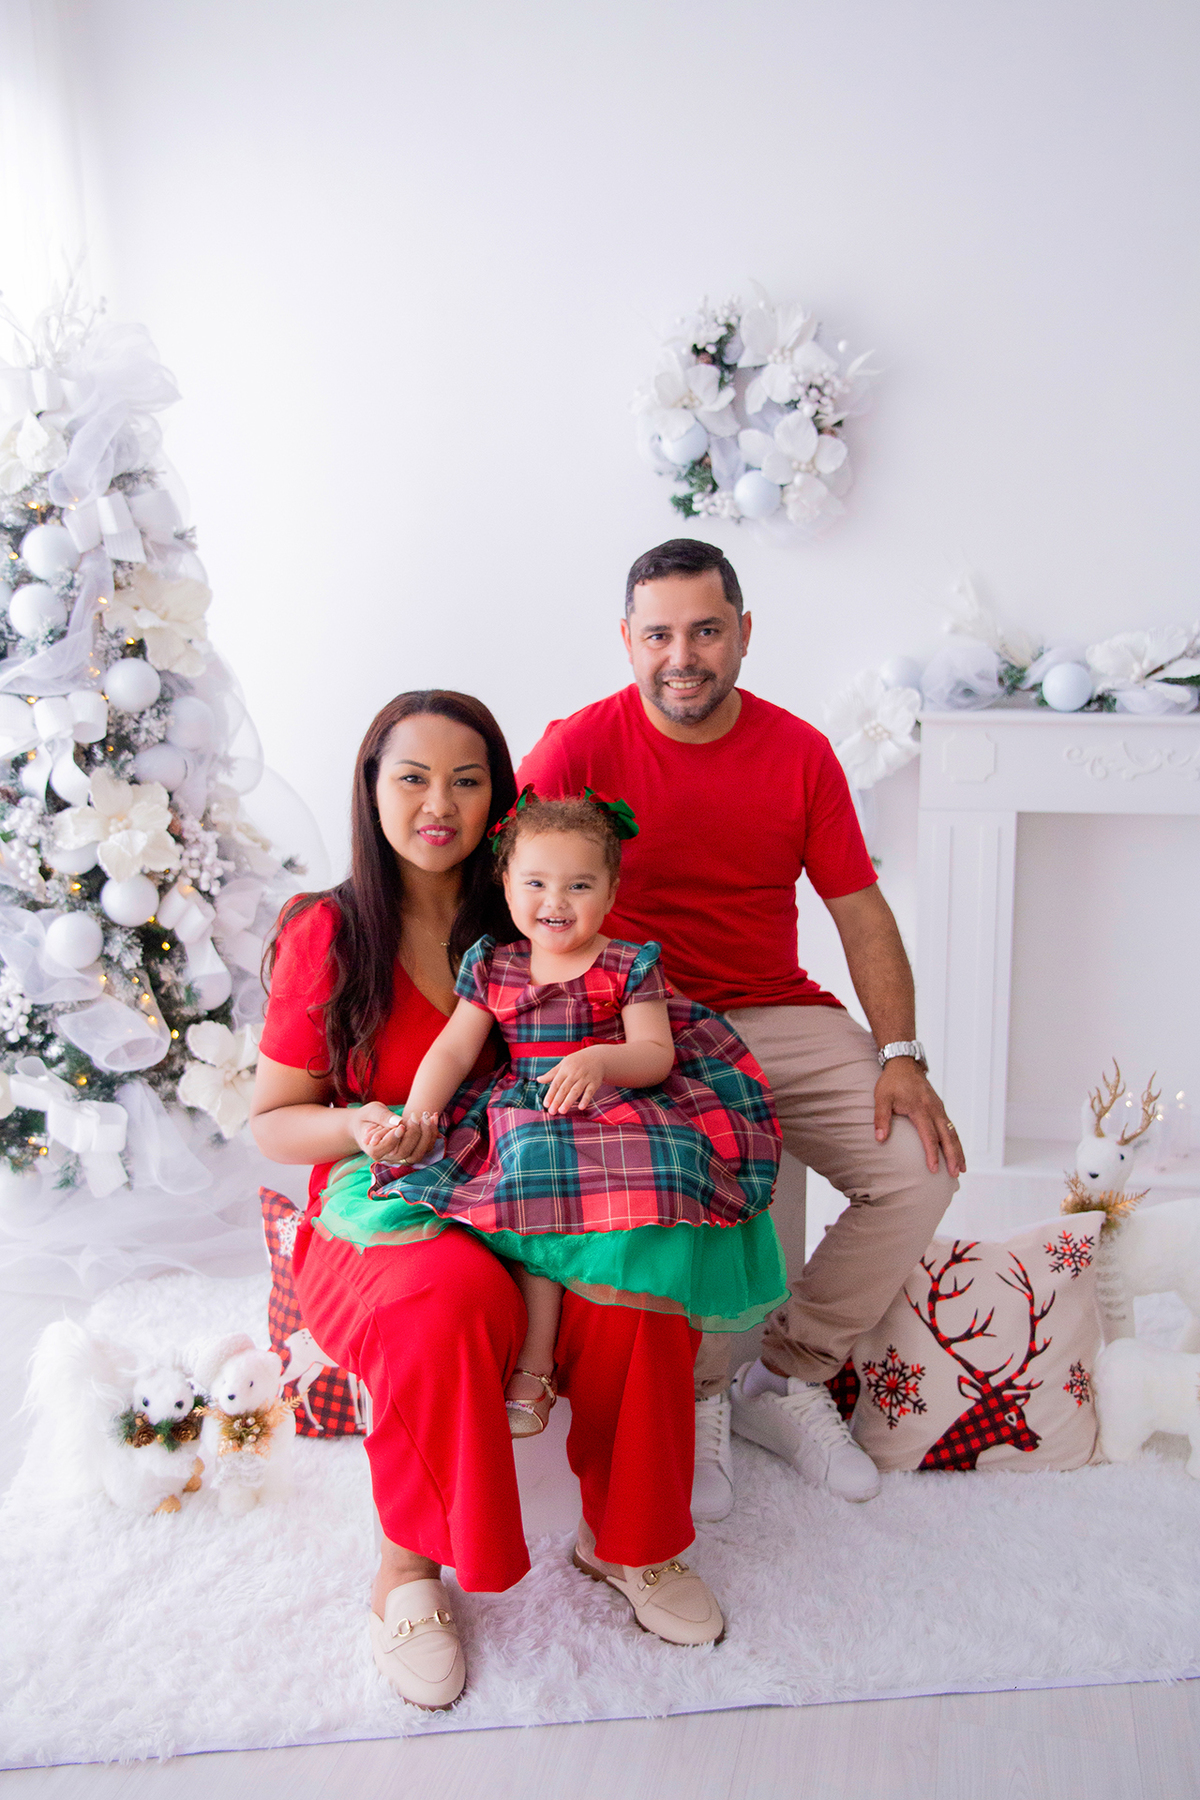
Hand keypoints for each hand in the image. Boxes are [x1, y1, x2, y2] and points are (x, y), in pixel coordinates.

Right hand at [352, 1103, 439, 1165]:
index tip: (402, 1124)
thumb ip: (382, 1117)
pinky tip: (433, 1116)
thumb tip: (398, 1122)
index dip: (395, 1138)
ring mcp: (401, 1157)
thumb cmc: (368, 1117)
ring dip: (426, 1135)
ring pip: (417, 1154)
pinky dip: (432, 1133)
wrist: (369, 1124)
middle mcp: (388, 1157)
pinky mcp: (412, 1151)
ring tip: (426, 1116)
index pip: (386, 1149)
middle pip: (404, 1153)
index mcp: (374, 1150)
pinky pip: (426, 1148)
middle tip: (414, 1116)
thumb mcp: (371, 1112)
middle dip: (413, 1134)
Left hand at [537, 1048, 607, 1114]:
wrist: (597, 1057)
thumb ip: (551, 1074)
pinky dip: (585, 1099)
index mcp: (565, 1070)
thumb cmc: (577, 1062)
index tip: (546, 1104)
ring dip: (568, 1101)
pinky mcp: (594, 1083)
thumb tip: (538, 1080)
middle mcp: (574, 1074)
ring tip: (562, 1111)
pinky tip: (581, 1107)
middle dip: (557, 1100)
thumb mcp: (563, 1064)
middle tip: (552, 1111)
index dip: (550, 1094)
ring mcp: (585, 1078)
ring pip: (576, 1091)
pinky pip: (590, 1092)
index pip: (556, 1083)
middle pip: (564, 1089)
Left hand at [873, 1060, 965, 1176]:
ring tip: (962, 1169)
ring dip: (958, 1151)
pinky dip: (955, 1141)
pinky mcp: (940, 1108)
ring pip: (952, 1133)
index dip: (932, 1153)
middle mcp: (933, 1109)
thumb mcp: (882, 1098)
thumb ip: (881, 1118)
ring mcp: (939, 1109)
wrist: (904, 1065)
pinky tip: (957, 1153)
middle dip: (952, 1156)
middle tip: (956, 1174)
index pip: (928, 1135)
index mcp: (919, 1108)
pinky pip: (951, 1127)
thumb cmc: (891, 1082)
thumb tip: (880, 1139)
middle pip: (946, 1136)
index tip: (934, 1169)